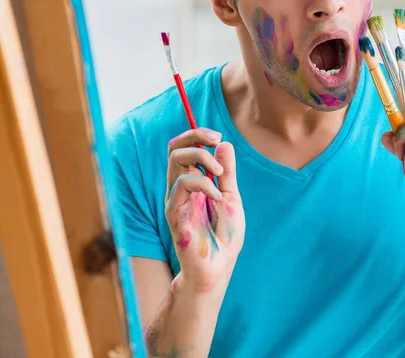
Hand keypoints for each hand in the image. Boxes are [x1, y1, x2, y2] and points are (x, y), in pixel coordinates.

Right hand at [166, 128, 244, 294]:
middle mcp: (180, 188)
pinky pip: (182, 184)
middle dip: (195, 136)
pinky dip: (203, 184)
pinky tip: (216, 197)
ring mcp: (175, 199)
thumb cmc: (224, 237)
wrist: (218, 268)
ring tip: (219, 174)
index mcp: (192, 182)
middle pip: (174, 148)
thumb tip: (224, 144)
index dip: (197, 135)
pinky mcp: (173, 212)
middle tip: (215, 138)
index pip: (184, 149)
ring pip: (175, 160)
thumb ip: (226, 173)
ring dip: (201, 157)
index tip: (217, 136)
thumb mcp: (231, 197)